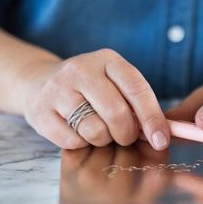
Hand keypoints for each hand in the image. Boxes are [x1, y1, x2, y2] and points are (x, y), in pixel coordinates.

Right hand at [20, 49, 169, 149]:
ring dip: (103, 139)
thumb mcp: (116, 84)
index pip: (136, 89)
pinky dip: (81, 143)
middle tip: (124, 135)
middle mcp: (81, 69)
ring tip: (98, 128)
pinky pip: (73, 141)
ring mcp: (57, 89)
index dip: (152, 117)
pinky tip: (77, 130)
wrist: (40, 82)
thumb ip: (138, 105)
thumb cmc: (91, 89)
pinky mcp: (41, 111)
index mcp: (108, 60)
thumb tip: (162, 136)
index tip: (161, 140)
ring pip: (95, 130)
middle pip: (116, 113)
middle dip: (126, 133)